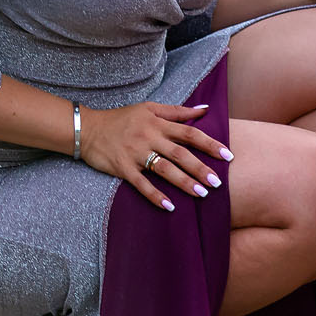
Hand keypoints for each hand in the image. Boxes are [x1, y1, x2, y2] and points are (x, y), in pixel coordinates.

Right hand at [80, 101, 231, 211]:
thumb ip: (177, 111)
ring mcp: (136, 154)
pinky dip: (155, 195)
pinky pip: (141, 184)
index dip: (210, 144)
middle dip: (200, 168)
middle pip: (180, 153)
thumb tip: (205, 110)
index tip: (227, 156)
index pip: (189, 133)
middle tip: (217, 183)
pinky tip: (170, 207)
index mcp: (158, 123)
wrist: (88, 129)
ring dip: (184, 182)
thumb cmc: (121, 119)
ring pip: (164, 169)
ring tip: (202, 194)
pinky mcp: (123, 168)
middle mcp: (149, 137)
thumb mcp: (148, 108)